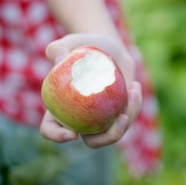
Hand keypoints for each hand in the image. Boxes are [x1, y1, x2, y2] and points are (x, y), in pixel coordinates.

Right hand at [38, 33, 141, 147]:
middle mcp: (81, 120)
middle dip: (108, 138)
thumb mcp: (68, 42)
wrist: (105, 46)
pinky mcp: (119, 114)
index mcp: (60, 109)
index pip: (50, 130)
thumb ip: (58, 48)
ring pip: (115, 131)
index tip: (72, 134)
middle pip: (92, 141)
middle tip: (120, 118)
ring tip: (133, 91)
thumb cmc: (82, 45)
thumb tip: (59, 59)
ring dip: (129, 117)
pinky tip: (135, 86)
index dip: (57, 136)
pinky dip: (134, 106)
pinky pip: (127, 117)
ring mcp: (101, 120)